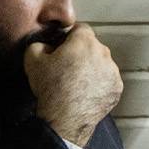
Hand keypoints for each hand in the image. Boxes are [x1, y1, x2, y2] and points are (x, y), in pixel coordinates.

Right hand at [23, 24, 121, 147]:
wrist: (65, 120)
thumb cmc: (51, 90)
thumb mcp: (32, 60)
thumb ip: (39, 44)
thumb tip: (45, 46)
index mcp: (84, 41)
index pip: (80, 29)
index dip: (69, 37)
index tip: (62, 47)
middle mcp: (103, 53)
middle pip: (92, 46)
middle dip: (81, 53)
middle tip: (66, 68)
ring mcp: (112, 72)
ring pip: (101, 63)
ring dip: (91, 68)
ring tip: (75, 83)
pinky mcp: (116, 88)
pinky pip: (107, 80)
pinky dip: (99, 84)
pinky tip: (84, 92)